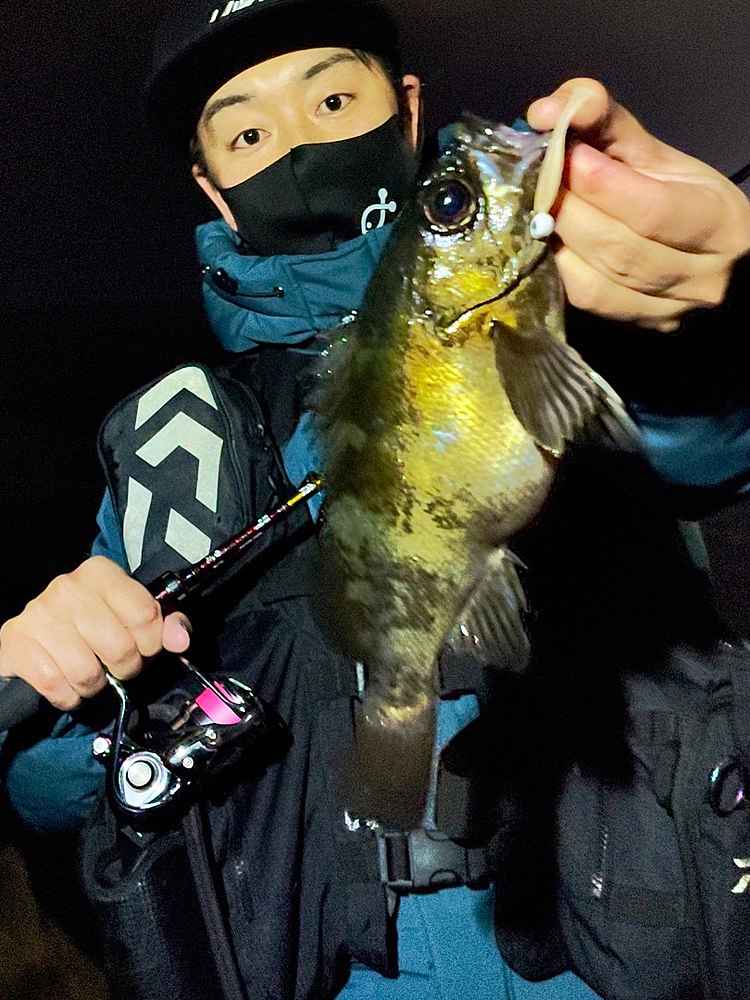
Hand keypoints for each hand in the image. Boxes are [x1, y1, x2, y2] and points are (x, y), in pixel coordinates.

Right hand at [0, 557, 191, 710]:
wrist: (37, 641)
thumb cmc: (92, 628)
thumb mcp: (131, 617)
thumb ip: (164, 624)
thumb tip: (180, 639)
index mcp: (100, 572)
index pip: (145, 614)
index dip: (152, 641)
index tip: (144, 646)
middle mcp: (67, 587)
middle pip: (120, 647)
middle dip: (125, 667)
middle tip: (116, 665)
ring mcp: (38, 614)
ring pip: (87, 672)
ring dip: (95, 685)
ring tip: (91, 673)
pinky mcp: (16, 643)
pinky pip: (56, 686)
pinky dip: (68, 695)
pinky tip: (67, 683)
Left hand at [527, 78, 749, 331]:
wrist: (712, 255)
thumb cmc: (683, 197)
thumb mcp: (657, 155)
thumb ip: (605, 122)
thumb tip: (545, 111)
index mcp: (720, 223)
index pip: (653, 210)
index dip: (600, 184)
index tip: (563, 154)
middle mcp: (703, 277)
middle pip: (618, 250)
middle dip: (568, 211)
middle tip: (537, 181)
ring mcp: (670, 312)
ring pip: (597, 284)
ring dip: (557, 242)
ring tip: (538, 209)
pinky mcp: (640, 328)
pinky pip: (587, 304)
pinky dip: (558, 271)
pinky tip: (549, 244)